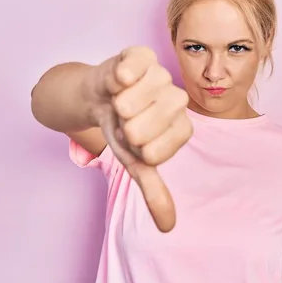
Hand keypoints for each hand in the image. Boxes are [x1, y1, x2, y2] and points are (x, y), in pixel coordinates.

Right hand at [93, 46, 192, 231]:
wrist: (99, 98)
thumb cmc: (121, 129)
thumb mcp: (135, 162)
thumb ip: (154, 191)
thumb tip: (168, 227)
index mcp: (181, 128)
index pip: (153, 152)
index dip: (133, 150)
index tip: (133, 141)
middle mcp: (178, 100)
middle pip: (141, 127)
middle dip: (121, 128)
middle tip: (124, 119)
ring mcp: (162, 75)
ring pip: (133, 100)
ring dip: (115, 106)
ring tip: (119, 101)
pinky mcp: (143, 55)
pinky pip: (131, 68)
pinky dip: (118, 77)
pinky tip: (117, 80)